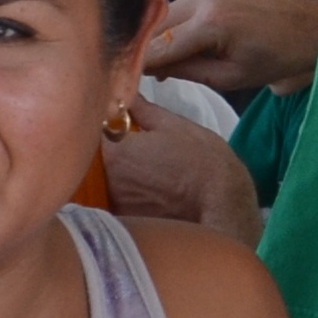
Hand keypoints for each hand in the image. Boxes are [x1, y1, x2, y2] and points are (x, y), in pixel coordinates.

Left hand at [98, 102, 262, 246]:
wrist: (223, 203)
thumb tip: (128, 94)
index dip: (107, 129)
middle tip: (143, 154)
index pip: (94, 134)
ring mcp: (118, 205)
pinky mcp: (131, 223)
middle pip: (97, 162)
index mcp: (116, 152)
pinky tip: (155, 195)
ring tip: (152, 176)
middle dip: (115, 154)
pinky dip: (132, 198)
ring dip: (123, 178)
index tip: (123, 128)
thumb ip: (143, 109)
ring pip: (110, 184)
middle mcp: (109, 181)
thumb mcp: (175, 125)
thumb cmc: (202, 160)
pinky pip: (122, 204)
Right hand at [143, 0, 317, 98]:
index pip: (160, 45)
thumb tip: (151, 69)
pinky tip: (183, 39)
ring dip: (160, 32)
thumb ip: (187, 71)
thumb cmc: (276, 61)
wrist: (311, 29)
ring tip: (163, 58)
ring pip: (169, 10)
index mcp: (212, 24)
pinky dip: (179, 21)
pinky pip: (186, 2)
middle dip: (145, 45)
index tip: (123, 76)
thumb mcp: (230, 77)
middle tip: (139, 68)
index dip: (139, 62)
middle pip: (157, 22)